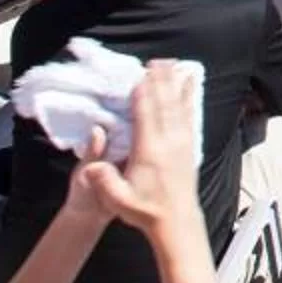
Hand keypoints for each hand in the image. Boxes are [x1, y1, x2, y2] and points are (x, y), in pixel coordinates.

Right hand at [74, 60, 205, 238]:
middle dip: (160, 81)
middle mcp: (169, 141)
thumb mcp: (118, 199)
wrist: (176, 221)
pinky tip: (190, 85)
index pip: (146, 115)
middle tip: (155, 61)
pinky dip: (189, 97)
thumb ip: (104, 181)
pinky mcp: (190, 146)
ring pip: (179, 105)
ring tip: (173, 64)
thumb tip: (91, 166)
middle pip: (164, 103)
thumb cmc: (145, 209)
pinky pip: (190, 115)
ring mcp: (183, 142)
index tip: (139, 75)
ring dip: (175, 84)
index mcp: (150, 150)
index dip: (143, 94)